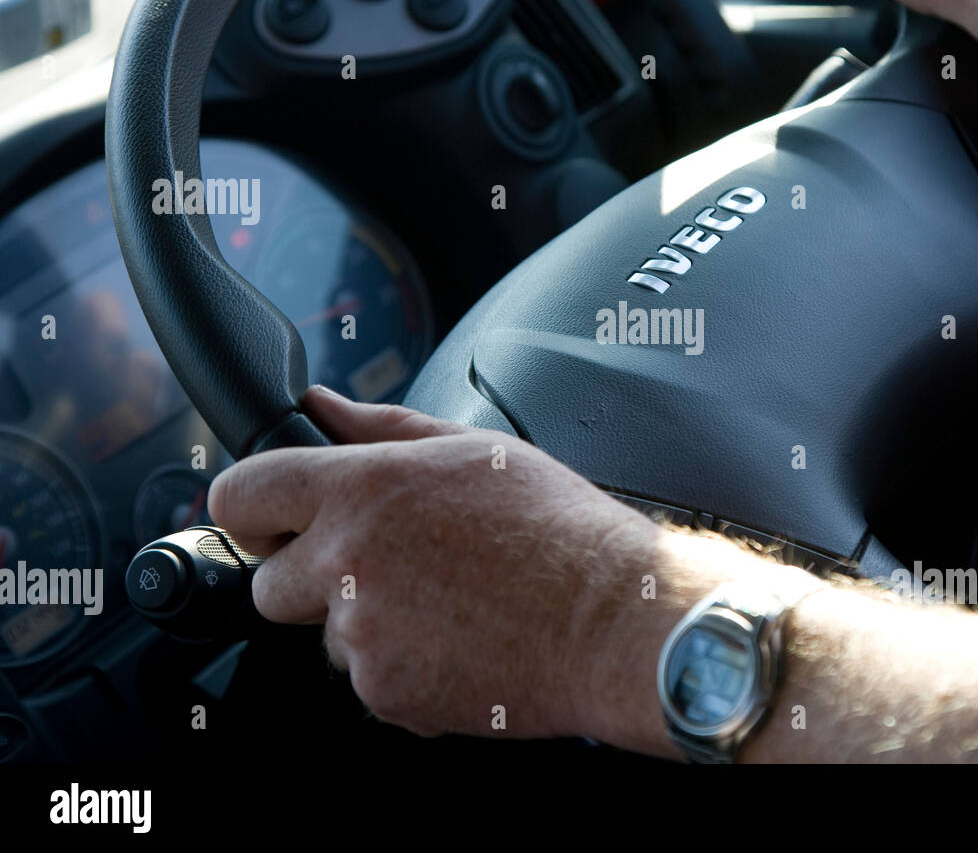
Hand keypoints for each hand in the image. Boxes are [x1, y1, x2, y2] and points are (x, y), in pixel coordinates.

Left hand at [206, 386, 670, 739]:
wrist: (610, 621)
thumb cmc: (558, 530)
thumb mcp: (474, 451)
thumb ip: (382, 427)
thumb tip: (323, 408)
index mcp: (364, 489)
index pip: (242, 493)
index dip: (252, 507)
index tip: (271, 517)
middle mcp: (348, 562)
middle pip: (269, 583)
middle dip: (311, 577)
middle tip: (386, 567)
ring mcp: (363, 635)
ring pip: (330, 635)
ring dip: (370, 623)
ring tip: (450, 603)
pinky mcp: (387, 694)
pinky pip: (372, 679)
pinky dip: (406, 666)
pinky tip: (461, 640)